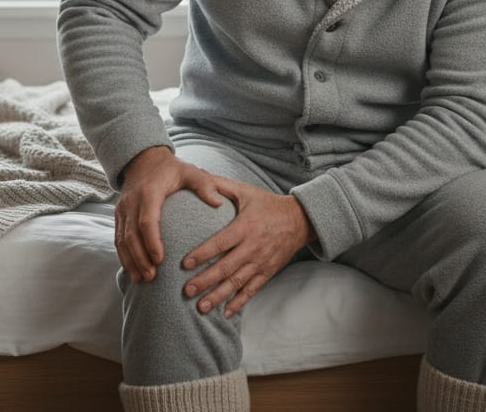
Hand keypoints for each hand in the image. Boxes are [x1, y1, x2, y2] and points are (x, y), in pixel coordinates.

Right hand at [115, 146, 226, 283]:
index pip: (147, 220)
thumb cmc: (171, 168)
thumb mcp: (190, 171)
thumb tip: (219, 203)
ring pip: (122, 240)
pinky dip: (124, 257)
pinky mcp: (119, 216)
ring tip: (142, 280)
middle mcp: (131, 201)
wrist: (143, 160)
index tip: (161, 260)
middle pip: (131, 235)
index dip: (152, 241)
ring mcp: (122, 210)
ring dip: (131, 261)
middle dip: (140, 258)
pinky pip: (118, 239)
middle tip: (152, 276)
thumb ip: (204, 184)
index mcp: (149, 192)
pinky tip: (134, 272)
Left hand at [182, 178, 315, 318]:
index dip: (203, 254)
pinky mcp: (268, 272)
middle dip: (205, 281)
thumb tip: (197, 173)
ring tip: (201, 307)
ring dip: (218, 296)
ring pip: (237, 283)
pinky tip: (226, 313)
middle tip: (186, 291)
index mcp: (245, 227)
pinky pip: (252, 290)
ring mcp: (261, 262)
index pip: (220, 243)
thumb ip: (220, 185)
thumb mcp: (246, 191)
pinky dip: (239, 303)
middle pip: (226, 268)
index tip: (184, 264)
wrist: (300, 220)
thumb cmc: (268, 204)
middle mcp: (253, 247)